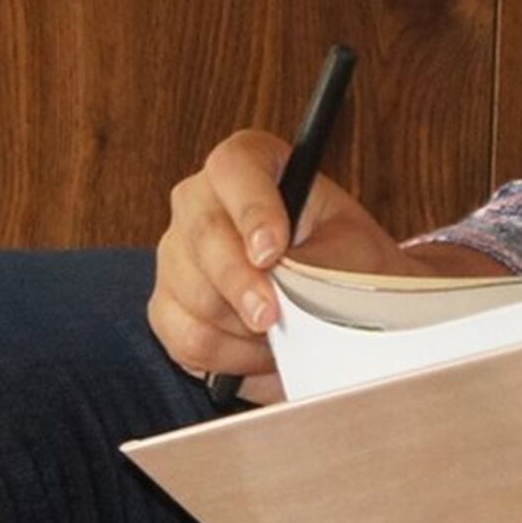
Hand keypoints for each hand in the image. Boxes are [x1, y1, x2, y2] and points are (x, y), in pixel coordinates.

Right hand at [146, 129, 412, 399]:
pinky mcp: (168, 307)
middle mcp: (204, 202)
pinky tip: (260, 350)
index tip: (273, 250)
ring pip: (192, 291)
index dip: (250, 206)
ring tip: (284, 332)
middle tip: (271, 314)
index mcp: (255, 168)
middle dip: (239, 281)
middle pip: (202, 231)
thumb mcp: (353, 252)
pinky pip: (187, 336)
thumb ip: (317, 256)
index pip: (234, 166)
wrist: (340, 315)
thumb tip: (285, 281)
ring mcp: (178, 254)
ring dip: (242, 324)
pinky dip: (230, 356)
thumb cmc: (348, 269)